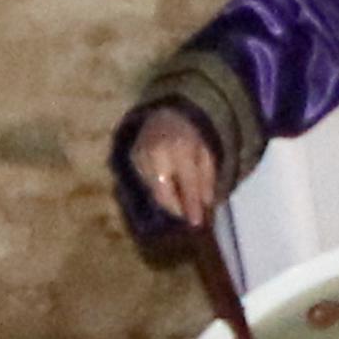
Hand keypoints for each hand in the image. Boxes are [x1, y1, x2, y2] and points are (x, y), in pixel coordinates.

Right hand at [129, 108, 221, 229]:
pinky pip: (145, 182)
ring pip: (153, 190)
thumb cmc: (192, 138)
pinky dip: (157, 190)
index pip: (186, 183)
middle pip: (163, 192)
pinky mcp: (132, 159)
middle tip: (187, 216)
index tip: (197, 222)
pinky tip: (168, 190)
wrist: (166, 115)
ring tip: (180, 204)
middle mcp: (157, 154)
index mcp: (181, 150)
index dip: (191, 205)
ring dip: (167, 201)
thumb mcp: (207, 155)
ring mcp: (141, 156)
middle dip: (176, 208)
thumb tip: (206, 204)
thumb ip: (207, 179)